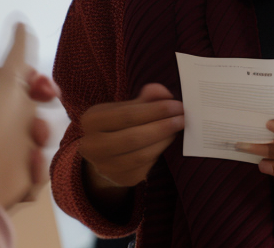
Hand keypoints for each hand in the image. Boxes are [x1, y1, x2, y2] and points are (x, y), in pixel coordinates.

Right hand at [78, 83, 184, 209]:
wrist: (106, 153)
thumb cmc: (119, 124)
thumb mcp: (126, 106)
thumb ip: (145, 98)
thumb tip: (163, 93)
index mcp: (91, 121)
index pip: (127, 115)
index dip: (155, 110)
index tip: (177, 105)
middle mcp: (92, 146)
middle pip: (133, 137)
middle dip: (162, 126)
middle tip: (182, 118)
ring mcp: (105, 166)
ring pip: (141, 154)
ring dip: (164, 140)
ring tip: (177, 128)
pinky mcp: (122, 179)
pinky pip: (146, 166)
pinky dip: (160, 152)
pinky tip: (167, 141)